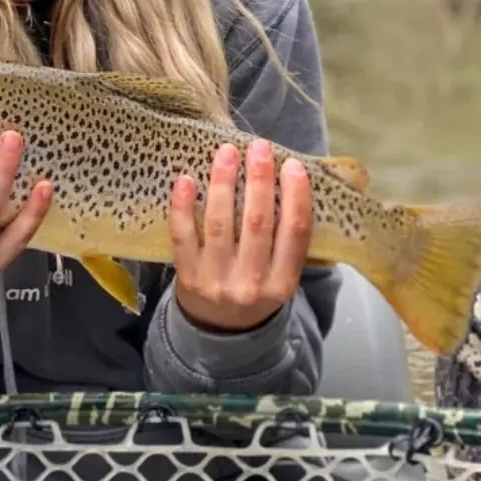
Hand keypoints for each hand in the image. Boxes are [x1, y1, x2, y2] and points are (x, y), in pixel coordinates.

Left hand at [169, 139, 312, 331]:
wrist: (219, 333)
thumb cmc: (256, 291)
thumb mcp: (282, 277)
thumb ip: (289, 241)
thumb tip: (294, 180)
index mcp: (283, 284)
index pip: (295, 234)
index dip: (296, 197)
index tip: (293, 165)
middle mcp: (251, 285)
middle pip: (257, 225)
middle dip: (259, 181)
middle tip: (259, 147)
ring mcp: (216, 281)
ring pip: (221, 225)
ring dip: (223, 184)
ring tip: (226, 152)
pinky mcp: (187, 277)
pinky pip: (183, 237)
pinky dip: (183, 207)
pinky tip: (186, 179)